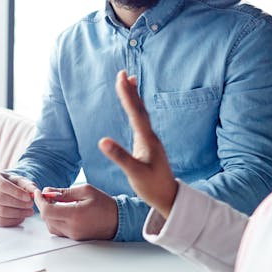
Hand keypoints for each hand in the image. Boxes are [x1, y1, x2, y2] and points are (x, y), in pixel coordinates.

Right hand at [0, 170, 37, 226]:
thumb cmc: (8, 183)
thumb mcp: (17, 180)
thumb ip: (27, 184)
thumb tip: (35, 191)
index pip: (1, 185)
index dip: (16, 192)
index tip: (28, 197)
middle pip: (0, 199)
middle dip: (18, 203)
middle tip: (30, 205)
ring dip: (17, 213)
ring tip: (28, 212)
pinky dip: (12, 221)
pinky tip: (21, 217)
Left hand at [36, 183, 118, 239]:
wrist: (119, 220)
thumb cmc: (104, 204)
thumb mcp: (85, 191)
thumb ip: (64, 192)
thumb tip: (48, 191)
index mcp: (74, 215)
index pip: (47, 210)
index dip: (39, 200)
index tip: (38, 192)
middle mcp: (72, 228)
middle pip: (46, 219)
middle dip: (43, 206)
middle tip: (48, 195)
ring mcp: (73, 235)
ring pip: (51, 226)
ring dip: (48, 214)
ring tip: (55, 203)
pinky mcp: (75, 238)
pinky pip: (58, 230)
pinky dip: (55, 220)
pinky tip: (61, 211)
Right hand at [97, 70, 177, 218]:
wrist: (169, 198)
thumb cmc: (152, 187)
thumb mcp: (134, 173)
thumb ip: (119, 156)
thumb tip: (102, 140)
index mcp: (147, 140)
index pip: (135, 112)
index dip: (127, 95)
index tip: (121, 78)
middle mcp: (150, 137)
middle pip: (139, 109)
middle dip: (130, 91)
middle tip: (123, 73)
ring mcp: (150, 141)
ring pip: (141, 114)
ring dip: (135, 98)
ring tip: (131, 82)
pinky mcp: (148, 146)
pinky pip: (140, 122)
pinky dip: (136, 110)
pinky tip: (134, 109)